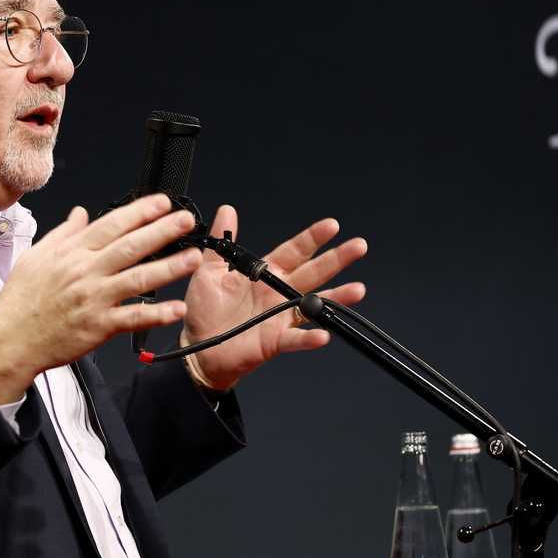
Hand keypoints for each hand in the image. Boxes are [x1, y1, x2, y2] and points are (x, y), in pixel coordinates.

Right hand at [0, 194, 203, 403]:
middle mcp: (85, 272)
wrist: (10, 339)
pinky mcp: (98, 326)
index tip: (162, 202)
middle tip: (186, 220)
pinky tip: (176, 308)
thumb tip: (81, 213)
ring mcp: (94, 299)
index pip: (111, 225)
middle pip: (131, 246)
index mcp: (71, 253)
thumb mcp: (35, 256)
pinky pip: (133, 318)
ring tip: (193, 258)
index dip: (140, 212)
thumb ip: (63, 233)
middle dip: (162, 231)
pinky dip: (156, 314)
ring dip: (169, 268)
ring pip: (138, 279)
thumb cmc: (20, 300)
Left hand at [182, 205, 366, 390]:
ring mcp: (280, 317)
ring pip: (313, 305)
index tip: (331, 225)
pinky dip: (309, 337)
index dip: (312, 238)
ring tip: (357, 290)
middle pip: (313, 272)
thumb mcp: (208, 271)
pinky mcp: (275, 340)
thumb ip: (221, 242)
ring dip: (336, 298)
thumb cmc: (204, 310)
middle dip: (336, 259)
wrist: (199, 346)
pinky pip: (295, 338)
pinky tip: (323, 334)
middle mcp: (278, 293)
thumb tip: (226, 210)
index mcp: (265, 274)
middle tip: (358, 246)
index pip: (294, 251)